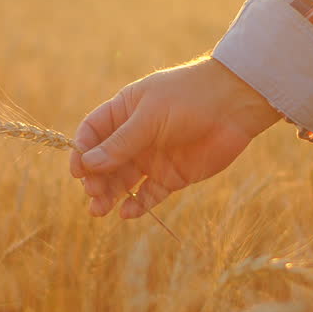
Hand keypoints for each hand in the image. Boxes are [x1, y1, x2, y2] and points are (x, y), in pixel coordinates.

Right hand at [69, 57, 280, 218]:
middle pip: (104, 162)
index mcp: (123, 113)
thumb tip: (89, 165)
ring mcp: (152, 158)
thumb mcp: (150, 117)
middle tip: (93, 193)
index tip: (79, 171)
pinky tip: (128, 213)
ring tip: (100, 211)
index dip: (82, 152)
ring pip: (123, 181)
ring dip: (110, 196)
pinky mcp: (171, 177)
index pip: (93, 134)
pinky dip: (137, 205)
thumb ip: (121, 143)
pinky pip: (148, 194)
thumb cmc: (188, 98)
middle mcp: (134, 137)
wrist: (234, 106)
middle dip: (95, 179)